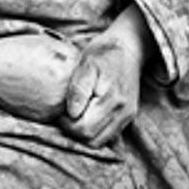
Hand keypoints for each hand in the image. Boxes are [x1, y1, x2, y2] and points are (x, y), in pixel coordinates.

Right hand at [0, 31, 79, 122]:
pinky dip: (51, 104)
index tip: (71, 64)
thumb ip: (70, 53)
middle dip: (73, 83)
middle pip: (80, 89)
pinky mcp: (42, 118)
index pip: (86, 70)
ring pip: (69, 102)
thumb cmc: (17, 50)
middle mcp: (63, 90)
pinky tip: (37, 92)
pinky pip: (55, 111)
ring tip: (46, 83)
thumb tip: (84, 64)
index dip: (78, 66)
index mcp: (67, 67)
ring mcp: (52, 106)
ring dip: (64, 96)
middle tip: (56, 75)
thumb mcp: (48, 42)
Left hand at [60, 4, 154, 147]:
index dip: (66, 124)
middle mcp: (122, 112)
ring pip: (100, 142)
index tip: (59, 111)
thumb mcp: (87, 62)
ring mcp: (126, 116)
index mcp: (111, 99)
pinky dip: (94, 132)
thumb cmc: (104, 52)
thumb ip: (79, 88)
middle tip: (64, 114)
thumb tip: (71, 113)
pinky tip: (86, 117)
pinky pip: (108, 136)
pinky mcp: (128, 117)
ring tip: (74, 116)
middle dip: (73, 131)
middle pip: (91, 139)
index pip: (84, 129)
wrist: (128, 47)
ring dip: (83, 134)